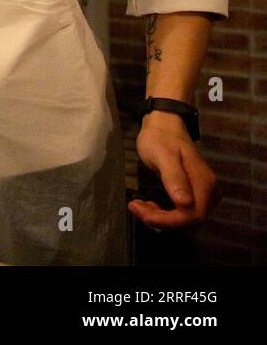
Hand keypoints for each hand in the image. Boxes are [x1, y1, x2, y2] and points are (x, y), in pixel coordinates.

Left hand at [128, 111, 219, 228]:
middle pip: (190, 219)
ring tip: (140, 205)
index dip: (168, 220)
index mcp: (203, 183)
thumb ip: (174, 178)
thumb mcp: (163, 156)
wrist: (165, 123)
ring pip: (186, 217)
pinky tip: (151, 204)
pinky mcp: (195, 191)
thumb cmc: (161, 137)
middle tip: (136, 207)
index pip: (192, 215)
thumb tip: (185, 204)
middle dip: (162, 219)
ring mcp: (204, 191)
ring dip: (162, 217)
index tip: (143, 213)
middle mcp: (209, 190)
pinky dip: (166, 212)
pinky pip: (184, 210)